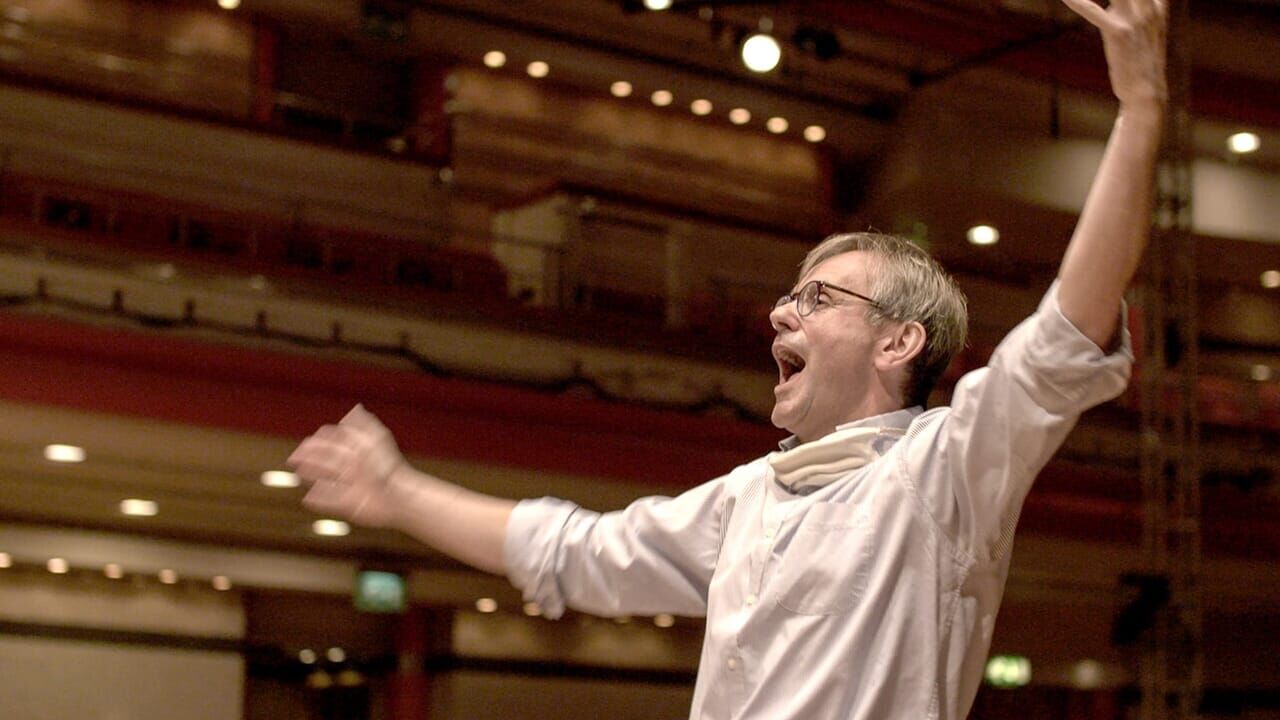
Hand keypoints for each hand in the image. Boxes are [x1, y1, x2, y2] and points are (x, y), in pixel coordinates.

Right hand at [288, 404, 406, 527]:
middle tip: (295, 456)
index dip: (323, 439)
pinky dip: (319, 501)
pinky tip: (308, 499)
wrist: (399, 495)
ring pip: (328, 479)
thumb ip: (363, 426)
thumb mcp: (375, 440)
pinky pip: (332, 503)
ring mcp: (352, 487)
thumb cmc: (389, 466)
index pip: (338, 442)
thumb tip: (356, 409)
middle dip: (311, 456)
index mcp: (361, 453)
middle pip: (328, 460)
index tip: (311, 439)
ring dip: (312, 474)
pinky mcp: (351, 505)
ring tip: (299, 472)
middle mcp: (355, 469)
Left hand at [1061, 0, 1167, 108]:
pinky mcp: (1118, 33)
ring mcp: (1135, 19)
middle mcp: (1150, 7)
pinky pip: (1094, 10)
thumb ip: (1132, 11)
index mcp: (1158, 5)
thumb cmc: (1142, 62)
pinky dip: (1078, 1)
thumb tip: (1110, 4)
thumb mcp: (1146, 31)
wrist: (1147, 93)